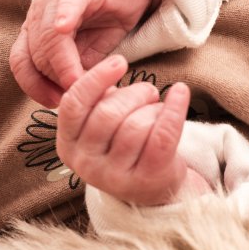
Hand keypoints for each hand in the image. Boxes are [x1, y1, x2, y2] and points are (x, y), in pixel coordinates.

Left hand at [10, 0, 162, 107]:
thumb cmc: (106, 20)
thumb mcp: (88, 53)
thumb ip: (74, 71)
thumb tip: (70, 100)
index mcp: (34, 30)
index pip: (21, 61)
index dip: (33, 85)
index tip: (53, 103)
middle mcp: (39, 13)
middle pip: (36, 53)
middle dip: (55, 79)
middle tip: (80, 95)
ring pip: (49, 36)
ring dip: (65, 63)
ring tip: (84, 80)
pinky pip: (67, 3)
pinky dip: (63, 15)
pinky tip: (66, 28)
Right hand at [56, 54, 208, 206]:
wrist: (151, 188)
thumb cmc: (123, 145)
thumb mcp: (99, 125)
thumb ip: (96, 100)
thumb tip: (109, 68)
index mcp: (68, 144)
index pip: (74, 104)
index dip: (96, 79)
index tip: (119, 61)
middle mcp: (85, 163)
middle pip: (108, 113)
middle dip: (133, 94)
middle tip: (148, 92)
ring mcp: (114, 177)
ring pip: (135, 126)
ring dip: (153, 108)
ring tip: (157, 108)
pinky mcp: (145, 180)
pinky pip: (162, 137)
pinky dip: (174, 109)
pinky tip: (180, 92)